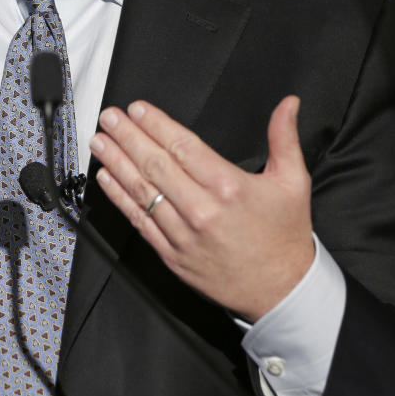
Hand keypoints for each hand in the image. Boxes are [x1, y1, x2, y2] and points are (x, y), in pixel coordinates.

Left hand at [88, 96, 313, 320]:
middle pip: (156, 164)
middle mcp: (202, 209)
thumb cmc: (285, 236)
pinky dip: (120, 198)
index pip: (183, 146)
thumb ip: (284, 138)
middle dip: (128, 137)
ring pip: (142, 191)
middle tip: (109, 117)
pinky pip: (140, 221)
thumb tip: (288, 104)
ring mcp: (183, 234)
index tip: (137, 109)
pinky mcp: (172, 254)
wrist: (281, 291)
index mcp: (229, 186)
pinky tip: (107, 180)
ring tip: (100, 142)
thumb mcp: (293, 182)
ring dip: (117, 163)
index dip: (156, 125)